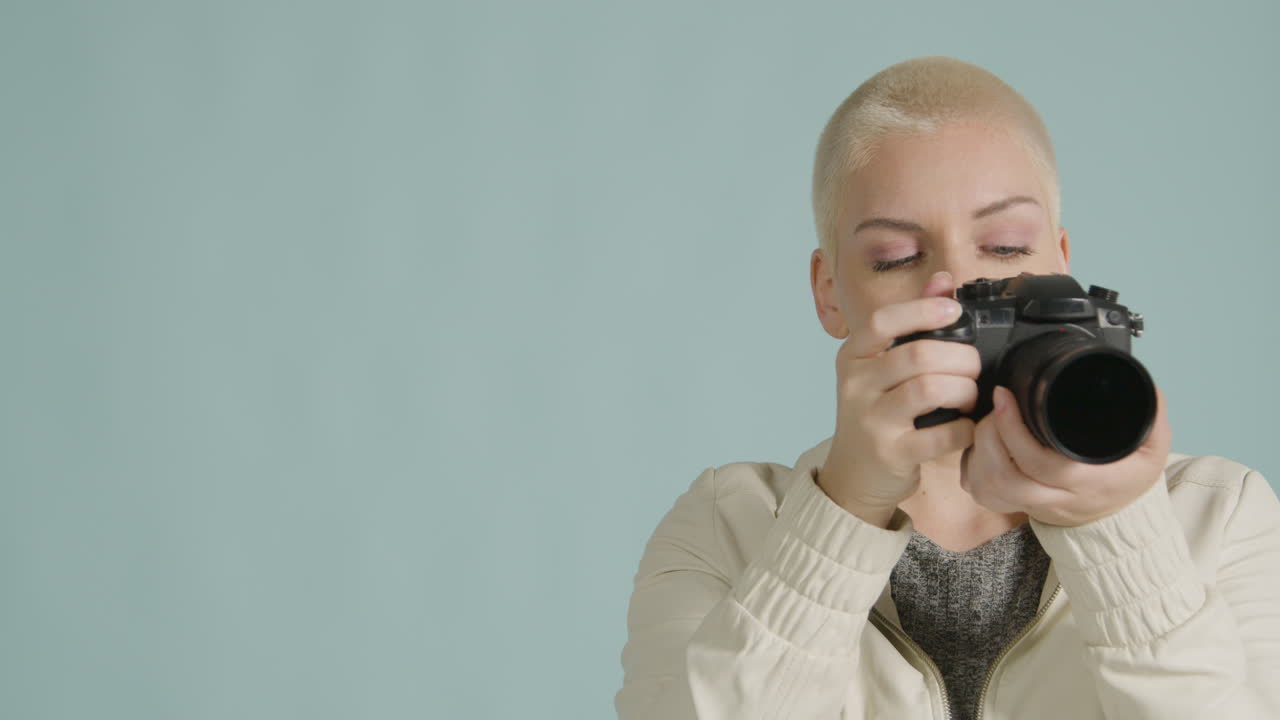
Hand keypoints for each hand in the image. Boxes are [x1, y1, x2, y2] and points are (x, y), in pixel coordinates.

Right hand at [818, 271, 981, 526]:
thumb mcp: (882, 366)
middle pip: (919, 355)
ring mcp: (871, 420)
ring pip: (930, 389)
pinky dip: (964, 428)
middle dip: (961, 358)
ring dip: (964, 390)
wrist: (854, 473)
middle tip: (973, 367)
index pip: (883, 320)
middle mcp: (856, 384)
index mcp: (853, 356)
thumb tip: (942, 281)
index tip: (954, 311)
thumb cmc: (875, 412)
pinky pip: (941, 434)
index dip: (923, 310)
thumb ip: (912, 323)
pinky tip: (963, 426)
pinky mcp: (891, 453)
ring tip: (969, 395)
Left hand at [960, 383, 1172, 526]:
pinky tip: (982, 445)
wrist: (1120, 518)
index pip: (1041, 463)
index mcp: (1087, 483)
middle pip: (1006, 478)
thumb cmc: (1129, 477)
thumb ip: (1150, 414)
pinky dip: (973, 468)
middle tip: (995, 405)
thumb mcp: (1152, 447)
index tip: (1005, 396)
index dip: (1014, 430)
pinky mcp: (1015, 507)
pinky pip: (983, 494)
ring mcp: (1032, 505)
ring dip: (979, 451)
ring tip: (988, 422)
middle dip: (990, 435)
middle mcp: (1056, 499)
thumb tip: (1141, 384)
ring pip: (989, 488)